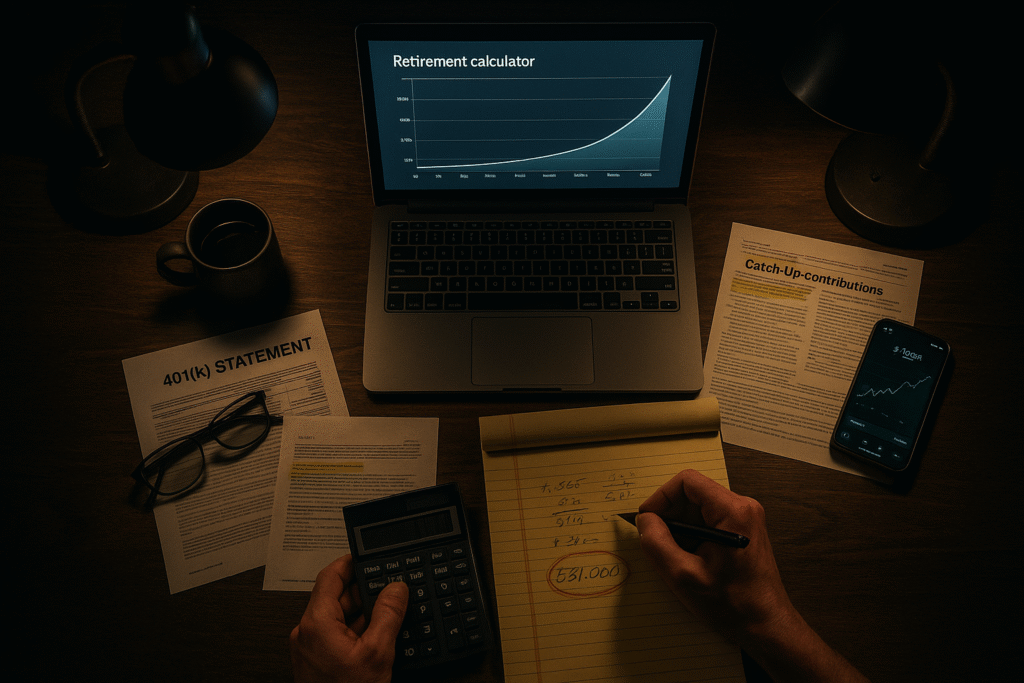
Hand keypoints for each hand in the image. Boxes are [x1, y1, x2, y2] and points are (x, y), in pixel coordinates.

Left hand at [290, 555, 408, 682]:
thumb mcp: (377, 652)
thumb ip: (388, 615)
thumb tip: (396, 589)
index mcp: (316, 623)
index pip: (330, 576)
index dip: (350, 562)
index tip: (365, 555)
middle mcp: (307, 633)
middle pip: (335, 596)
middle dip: (363, 590)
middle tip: (387, 585)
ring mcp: (311, 649)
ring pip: (338, 617)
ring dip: (362, 612)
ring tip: (388, 611)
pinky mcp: (317, 663)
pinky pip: (338, 635)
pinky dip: (357, 630)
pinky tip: (378, 635)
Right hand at [636, 470, 868, 682]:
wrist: (765, 626)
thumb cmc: (732, 605)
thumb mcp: (682, 576)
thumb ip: (657, 542)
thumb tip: (645, 520)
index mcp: (733, 512)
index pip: (687, 481)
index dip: (661, 497)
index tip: (647, 520)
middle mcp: (743, 507)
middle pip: (692, 493)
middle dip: (670, 515)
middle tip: (658, 542)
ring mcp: (745, 518)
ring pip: (698, 508)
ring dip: (680, 527)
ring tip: (676, 556)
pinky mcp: (742, 530)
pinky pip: (708, 520)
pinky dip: (692, 535)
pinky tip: (690, 559)